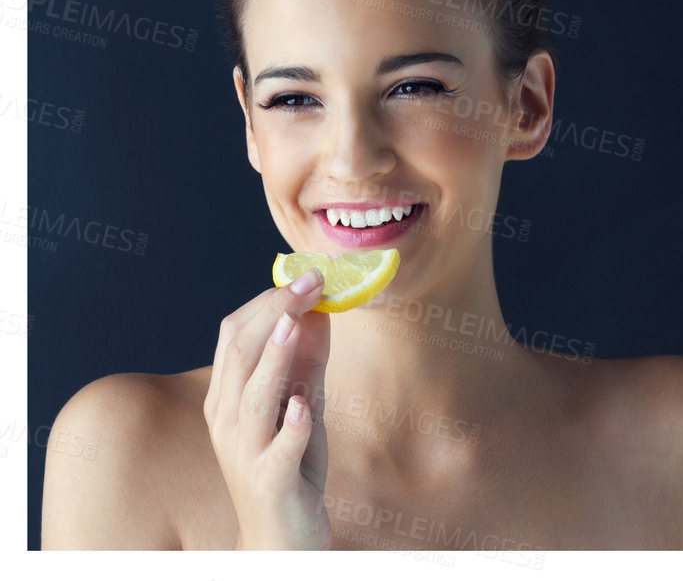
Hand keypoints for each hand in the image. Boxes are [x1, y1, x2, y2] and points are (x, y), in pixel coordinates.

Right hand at [202, 268, 334, 549]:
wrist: (281, 540)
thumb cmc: (289, 470)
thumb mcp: (302, 408)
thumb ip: (307, 365)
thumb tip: (319, 311)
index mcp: (229, 398)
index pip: (235, 336)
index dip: (270, 301)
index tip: (308, 276)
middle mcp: (228, 421)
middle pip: (240, 356)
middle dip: (275, 314)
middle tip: (311, 283)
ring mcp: (246, 452)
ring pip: (252, 398)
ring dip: (275, 359)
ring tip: (297, 325)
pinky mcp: (271, 481)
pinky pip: (278, 450)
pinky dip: (292, 426)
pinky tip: (304, 406)